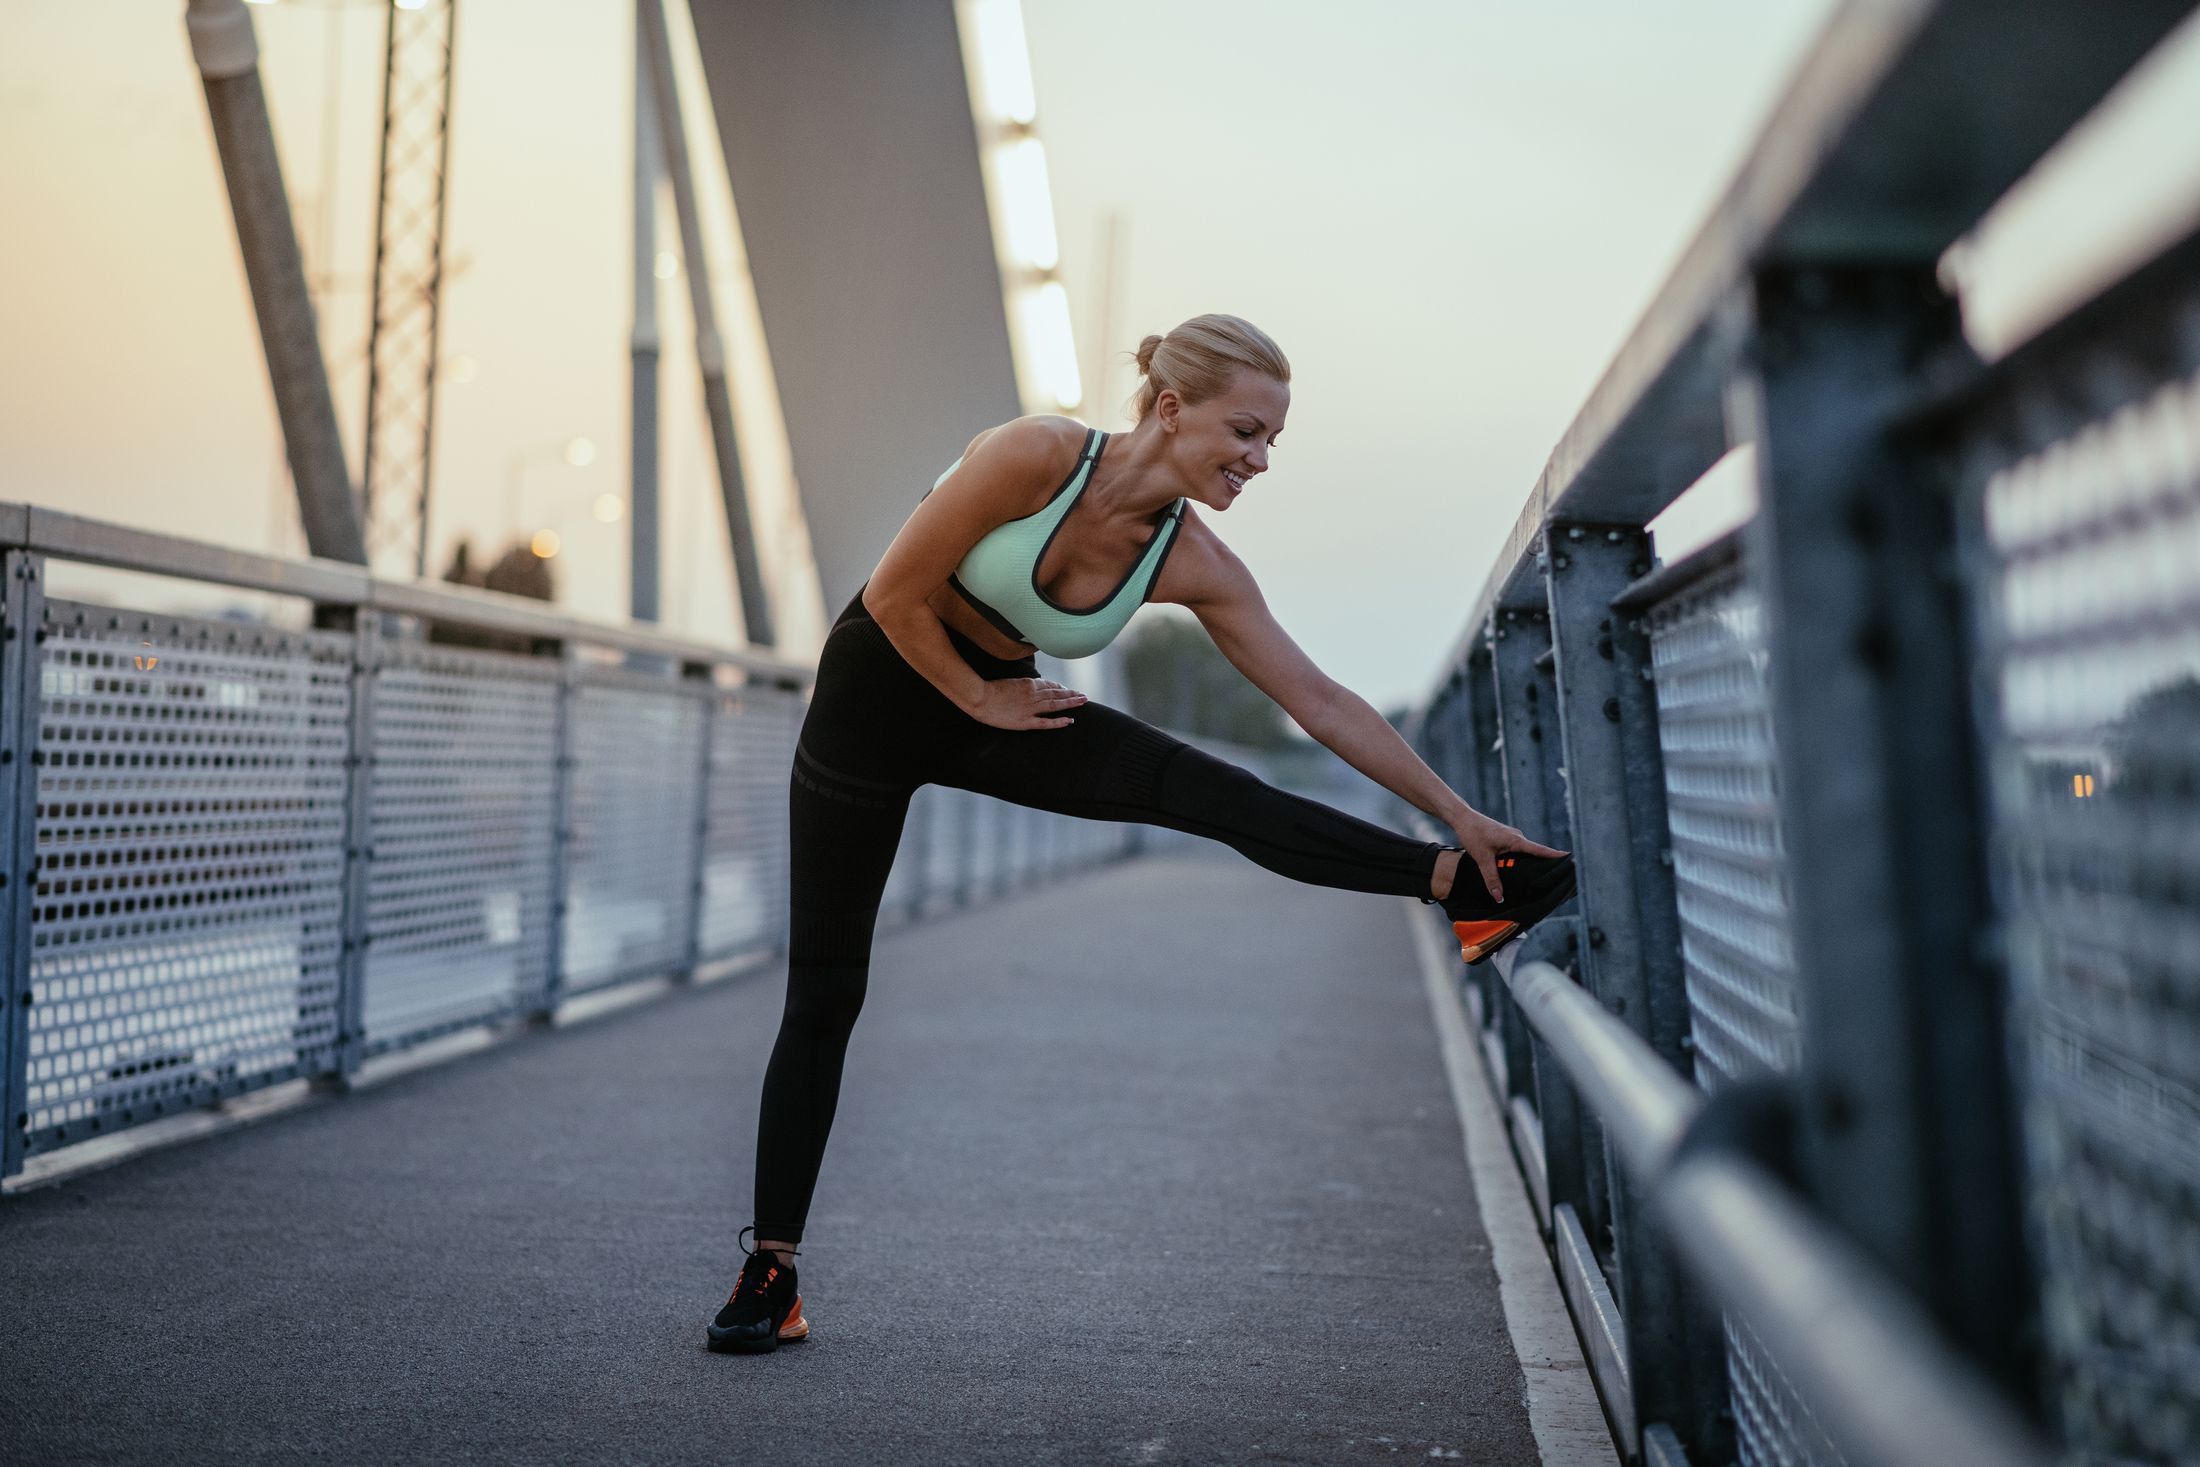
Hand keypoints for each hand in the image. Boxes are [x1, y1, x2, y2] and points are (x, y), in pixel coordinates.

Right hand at [968, 676, 1086, 730]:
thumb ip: (1021, 685)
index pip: (1049, 685)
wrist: (980, 697)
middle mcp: (1033, 695)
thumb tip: (1030, 686)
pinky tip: (1070, 721)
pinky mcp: (1026, 721)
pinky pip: (1046, 723)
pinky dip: (1059, 722)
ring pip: (1055, 705)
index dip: (1060, 688)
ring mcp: (1031, 708)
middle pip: (1056, 694)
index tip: (1067, 689)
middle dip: (1071, 694)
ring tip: (1082, 703)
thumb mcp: (1009, 682)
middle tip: (1084, 696)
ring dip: (1070, 703)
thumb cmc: (990, 690)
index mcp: (1028, 684)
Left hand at [1450, 807, 1566, 903]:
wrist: (1463, 818)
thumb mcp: (1482, 859)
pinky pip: (1518, 852)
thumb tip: (1499, 897)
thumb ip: (1492, 879)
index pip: (1541, 851)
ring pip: (1525, 855)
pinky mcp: (1507, 839)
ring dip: (1529, 865)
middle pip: (1536, 855)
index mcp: (1516, 840)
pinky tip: (1516, 871)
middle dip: (1544, 866)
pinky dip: (1519, 861)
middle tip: (1553, 880)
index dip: (1556, 856)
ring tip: (1536, 880)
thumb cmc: (1473, 834)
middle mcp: (1518, 838)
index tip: (1571, 860)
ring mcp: (1513, 838)